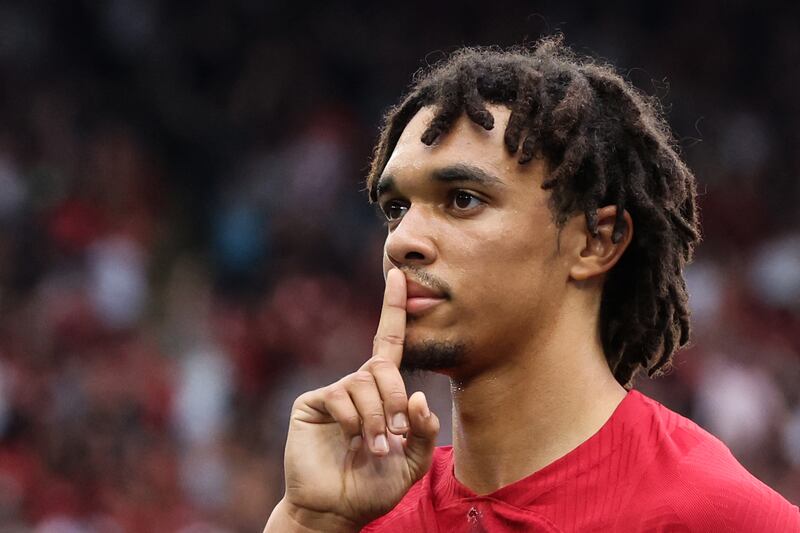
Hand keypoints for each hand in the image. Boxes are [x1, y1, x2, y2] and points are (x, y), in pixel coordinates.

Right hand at [265, 269, 439, 531]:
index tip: (400, 275)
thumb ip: (423, 430)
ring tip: (374, 448)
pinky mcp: (311, 402)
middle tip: (394, 436)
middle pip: (384, 367)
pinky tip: (350, 439)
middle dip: (394, 400)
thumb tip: (417, 396)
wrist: (337, 509)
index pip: (390, 342)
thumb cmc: (375, 486)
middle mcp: (358, 385)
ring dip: (376, 419)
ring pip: (364, 384)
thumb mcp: (413, 462)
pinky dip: (353, 420)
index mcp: (383, 392)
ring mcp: (334, 393)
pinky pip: (340, 396)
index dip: (394, 308)